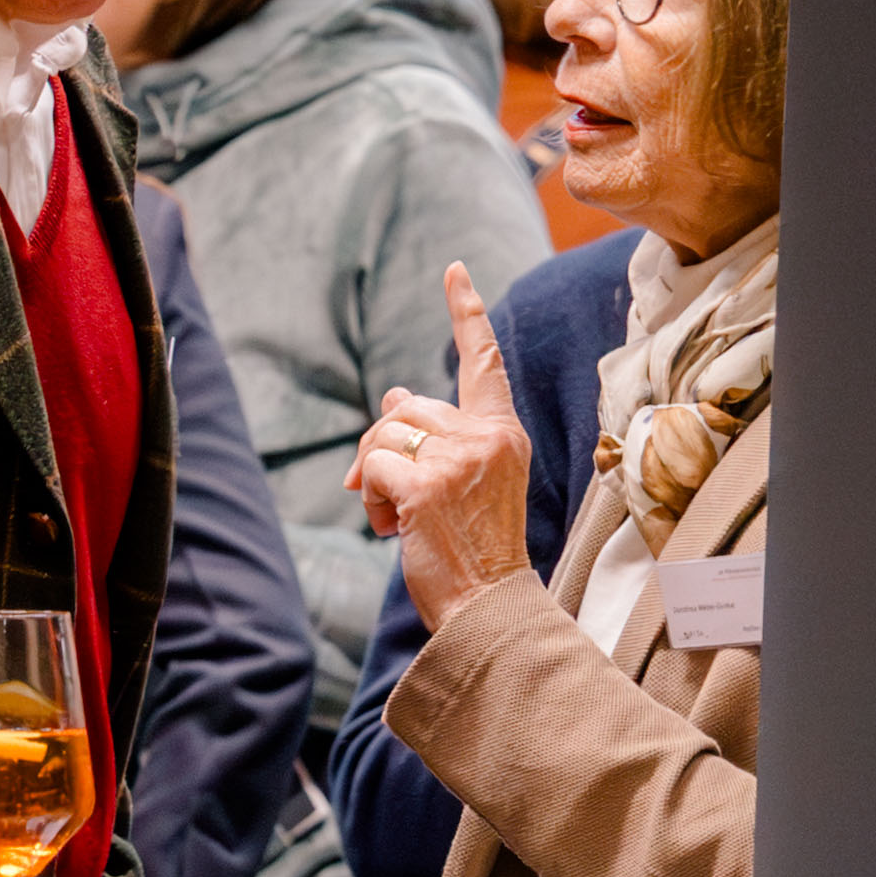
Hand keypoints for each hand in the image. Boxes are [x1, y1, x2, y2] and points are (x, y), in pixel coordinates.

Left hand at [342, 262, 532, 631]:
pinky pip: (374, 468)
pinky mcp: (427, 483)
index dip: (466, 313)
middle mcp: (486, 437)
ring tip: (399, 518)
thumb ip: (439, 437)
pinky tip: (394, 529)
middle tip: (386, 491)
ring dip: (376, 475)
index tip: (454, 271)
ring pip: (385, 432)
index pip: (484, 362)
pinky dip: (372, 499)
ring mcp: (458, 458)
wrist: (488, 605)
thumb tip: (391, 396)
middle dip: (383, 442)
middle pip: (407, 406)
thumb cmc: (475, 550)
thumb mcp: (467, 482)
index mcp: (503, 434)